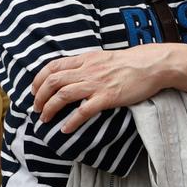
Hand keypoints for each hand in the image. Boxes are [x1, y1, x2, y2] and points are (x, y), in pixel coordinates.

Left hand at [32, 46, 172, 133]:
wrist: (151, 65)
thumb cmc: (130, 62)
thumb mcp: (102, 57)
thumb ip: (86, 64)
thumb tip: (72, 73)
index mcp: (85, 59)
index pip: (53, 66)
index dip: (39, 79)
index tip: (34, 90)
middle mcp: (87, 70)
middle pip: (53, 81)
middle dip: (40, 96)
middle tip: (37, 109)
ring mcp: (97, 84)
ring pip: (64, 95)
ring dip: (50, 108)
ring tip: (45, 119)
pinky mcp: (108, 97)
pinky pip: (84, 111)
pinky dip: (72, 121)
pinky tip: (65, 129)